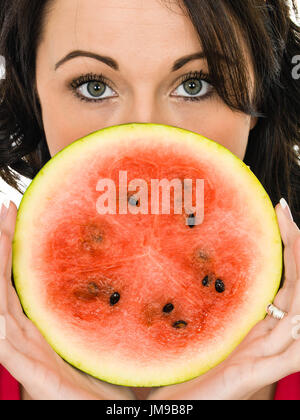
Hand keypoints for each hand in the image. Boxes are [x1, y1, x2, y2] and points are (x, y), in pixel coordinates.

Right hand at [0, 199, 135, 399]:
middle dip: (4, 246)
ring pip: (3, 307)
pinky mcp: (34, 375)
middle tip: (6, 210)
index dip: (20, 245)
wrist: (102, 414)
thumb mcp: (104, 331)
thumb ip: (105, 304)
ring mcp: (30, 353)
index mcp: (46, 322)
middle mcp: (33, 333)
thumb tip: (126, 270)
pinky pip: (9, 350)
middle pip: (10, 283)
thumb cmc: (105, 376)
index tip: (22, 212)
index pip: (26, 276)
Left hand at [148, 199, 299, 399]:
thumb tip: (210, 261)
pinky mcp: (261, 373)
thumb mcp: (210, 323)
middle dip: (296, 249)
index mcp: (260, 323)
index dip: (287, 245)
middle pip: (296, 287)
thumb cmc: (195, 366)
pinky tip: (299, 309)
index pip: (284, 278)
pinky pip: (294, 352)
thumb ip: (223, 301)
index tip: (279, 211)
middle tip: (287, 214)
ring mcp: (269, 354)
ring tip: (297, 238)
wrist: (187, 404)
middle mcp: (271, 335)